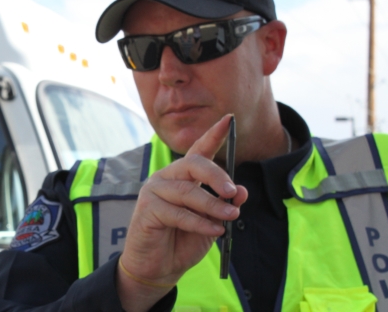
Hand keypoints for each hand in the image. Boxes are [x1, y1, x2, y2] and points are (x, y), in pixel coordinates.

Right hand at [116, 114, 247, 310]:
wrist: (159, 268)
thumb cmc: (183, 241)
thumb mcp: (212, 222)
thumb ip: (224, 205)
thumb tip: (240, 191)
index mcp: (183, 177)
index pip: (199, 150)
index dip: (214, 134)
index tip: (230, 120)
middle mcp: (167, 178)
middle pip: (193, 164)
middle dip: (217, 175)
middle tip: (233, 191)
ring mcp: (154, 191)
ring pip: (188, 191)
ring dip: (213, 205)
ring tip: (231, 216)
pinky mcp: (147, 209)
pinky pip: (178, 212)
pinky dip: (200, 222)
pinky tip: (214, 231)